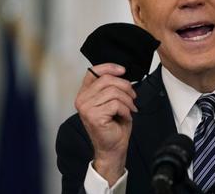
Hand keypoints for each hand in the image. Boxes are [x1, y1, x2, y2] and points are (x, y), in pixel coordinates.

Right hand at [74, 63, 137, 184]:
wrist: (113, 147)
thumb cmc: (114, 125)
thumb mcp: (112, 101)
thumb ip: (111, 87)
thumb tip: (121, 74)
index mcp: (85, 93)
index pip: (92, 72)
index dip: (109, 67)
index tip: (123, 70)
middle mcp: (82, 99)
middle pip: (107, 80)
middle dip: (125, 87)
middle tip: (133, 97)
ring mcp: (86, 108)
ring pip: (113, 92)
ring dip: (127, 100)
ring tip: (130, 109)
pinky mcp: (94, 116)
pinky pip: (116, 104)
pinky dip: (126, 110)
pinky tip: (125, 116)